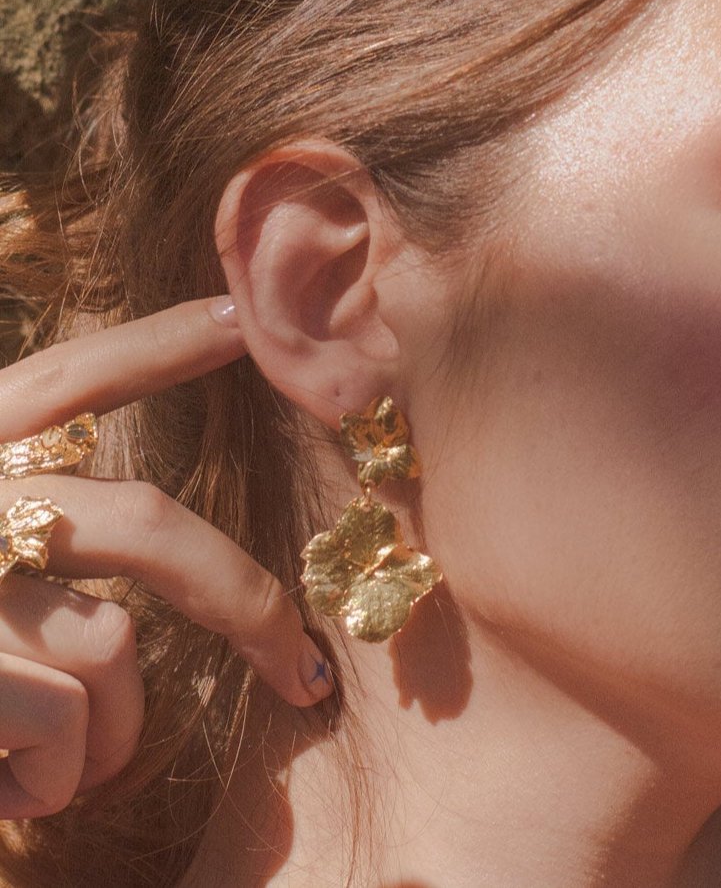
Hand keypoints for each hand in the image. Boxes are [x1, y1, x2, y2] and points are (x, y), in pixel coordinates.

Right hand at [0, 298, 332, 818]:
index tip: (240, 319)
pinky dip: (58, 780)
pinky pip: (66, 724)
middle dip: (243, 598)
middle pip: (142, 522)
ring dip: (112, 731)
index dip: (159, 344)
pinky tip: (12, 794)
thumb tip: (132, 575)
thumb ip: (32, 519)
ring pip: (109, 644)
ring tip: (68, 767)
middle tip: (299, 665)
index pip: (67, 379)